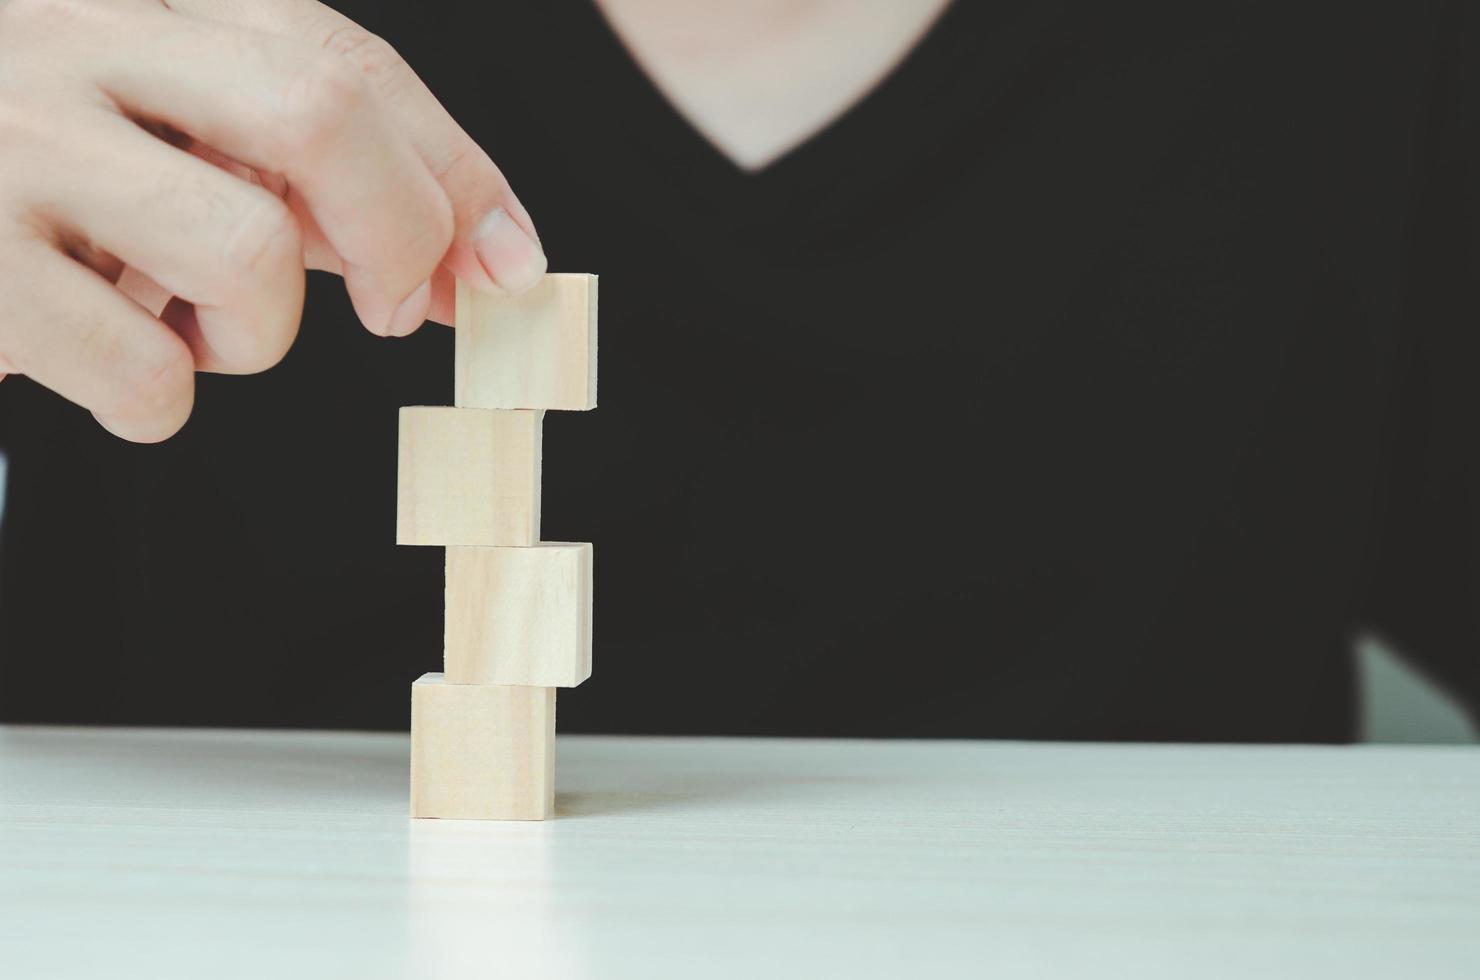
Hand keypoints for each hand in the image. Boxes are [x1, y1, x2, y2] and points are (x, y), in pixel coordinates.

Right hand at [0, 0, 546, 440]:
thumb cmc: (32, 170)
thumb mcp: (165, 133)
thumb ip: (302, 169)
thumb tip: (476, 259)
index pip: (347, 60)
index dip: (456, 171)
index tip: (512, 264)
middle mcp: (70, 38)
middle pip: (316, 111)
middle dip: (401, 230)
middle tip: (395, 309)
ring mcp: (7, 145)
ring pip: (248, 252)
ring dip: (263, 332)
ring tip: (200, 327)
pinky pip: (146, 373)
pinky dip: (165, 400)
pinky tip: (116, 365)